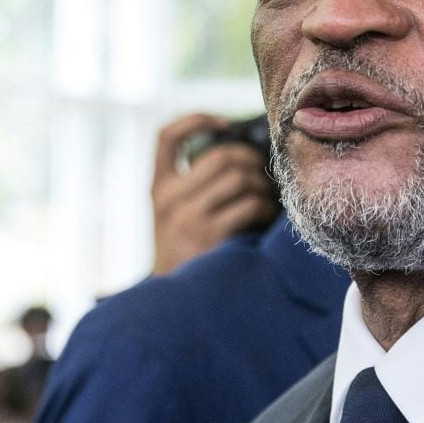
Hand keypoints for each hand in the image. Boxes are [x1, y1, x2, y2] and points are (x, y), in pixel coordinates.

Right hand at [150, 114, 279, 274]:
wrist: (172, 303)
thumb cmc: (185, 251)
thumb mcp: (172, 215)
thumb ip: (193, 186)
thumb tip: (245, 154)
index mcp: (158, 188)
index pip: (166, 136)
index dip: (196, 119)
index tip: (224, 122)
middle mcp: (169, 199)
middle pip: (221, 156)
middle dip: (249, 160)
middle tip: (259, 174)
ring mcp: (188, 218)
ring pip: (240, 178)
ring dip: (261, 186)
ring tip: (263, 199)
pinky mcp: (210, 236)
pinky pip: (251, 205)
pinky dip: (265, 208)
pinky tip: (265, 217)